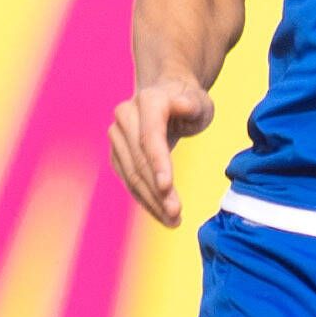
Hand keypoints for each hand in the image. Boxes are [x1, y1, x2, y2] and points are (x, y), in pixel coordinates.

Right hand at [111, 73, 210, 226]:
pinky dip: (145, 199)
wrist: (167, 95)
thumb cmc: (188, 101)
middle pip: (139, 161)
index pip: (150, 137)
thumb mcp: (198, 101)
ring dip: (151, 201)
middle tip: (176, 215)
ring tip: (173, 221)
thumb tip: (184, 105)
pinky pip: (129, 181)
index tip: (168, 188)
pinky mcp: (116, 153)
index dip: (158, 163)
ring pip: (131, 175)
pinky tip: (161, 214)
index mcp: (148, 100)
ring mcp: (117, 135)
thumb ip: (192, 104)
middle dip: (157, 191)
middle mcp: (125, 116)